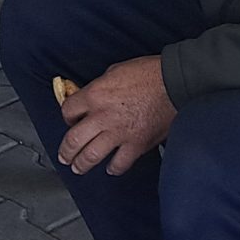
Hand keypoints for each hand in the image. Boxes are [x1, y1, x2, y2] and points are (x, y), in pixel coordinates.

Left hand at [55, 56, 174, 174]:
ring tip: (78, 168)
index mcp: (94, 95)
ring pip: (91, 156)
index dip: (67, 117)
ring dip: (81, 164)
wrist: (175, 83)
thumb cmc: (148, 73)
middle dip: (66, 151)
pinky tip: (111, 168)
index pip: (68, 111)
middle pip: (73, 140)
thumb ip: (99, 88)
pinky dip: (114, 168)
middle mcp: (102, 116)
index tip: (71, 121)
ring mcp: (119, 133)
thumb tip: (93, 97)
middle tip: (64, 156)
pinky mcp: (136, 144)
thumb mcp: (114, 71)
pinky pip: (120, 163)